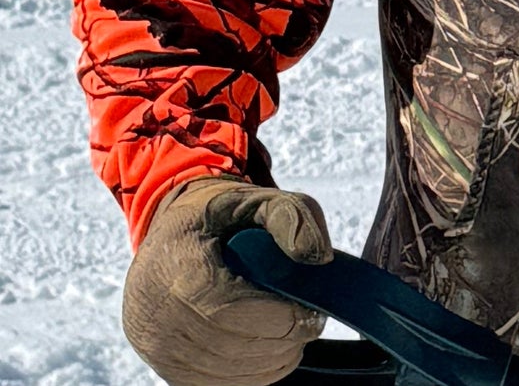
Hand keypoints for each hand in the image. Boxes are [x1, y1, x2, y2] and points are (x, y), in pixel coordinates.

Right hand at [122, 176, 332, 385]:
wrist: (172, 234)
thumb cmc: (220, 217)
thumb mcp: (255, 198)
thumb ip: (293, 216)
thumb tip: (318, 258)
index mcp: (176, 265)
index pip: (229, 310)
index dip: (278, 319)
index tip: (313, 312)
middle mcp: (155, 312)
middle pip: (229, 347)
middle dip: (281, 342)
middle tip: (310, 326)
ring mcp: (155, 346)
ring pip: (223, 373)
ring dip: (269, 362)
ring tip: (294, 337)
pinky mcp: (163, 366)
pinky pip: (212, 384)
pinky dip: (249, 374)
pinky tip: (270, 351)